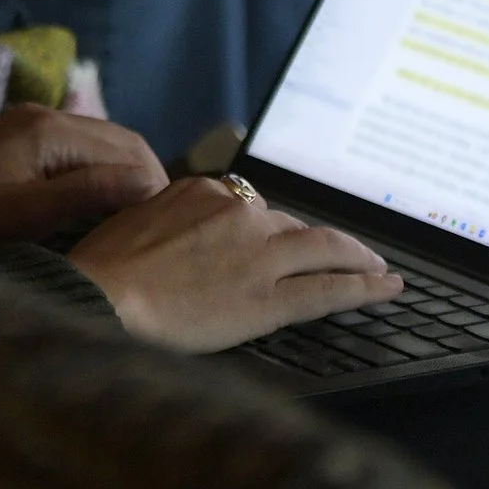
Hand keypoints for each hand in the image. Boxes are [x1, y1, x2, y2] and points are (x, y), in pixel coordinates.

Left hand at [0, 103, 166, 248]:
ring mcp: (29, 130)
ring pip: (99, 150)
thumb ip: (85, 195)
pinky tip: (99, 217)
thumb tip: (148, 184)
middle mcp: (43, 118)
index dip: (155, 186)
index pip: (130, 147)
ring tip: (135, 230)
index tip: (167, 232)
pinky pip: (76, 157)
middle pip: (119, 142)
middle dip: (144, 182)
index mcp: (48, 128)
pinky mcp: (18, 148)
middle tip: (159, 233)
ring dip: (122, 182)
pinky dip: (97, 181)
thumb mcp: (24, 214)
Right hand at [66, 175, 401, 351]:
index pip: (253, 208)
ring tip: (378, 269)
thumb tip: (183, 234)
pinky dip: (365, 288)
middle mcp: (237, 213)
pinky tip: (387, 288)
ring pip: (324, 250)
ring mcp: (257, 254)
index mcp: (202, 191)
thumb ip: (171, 221)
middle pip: (289, 228)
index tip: (288, 239)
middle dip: (315, 246)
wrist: (100, 298)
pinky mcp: (269, 297)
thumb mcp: (134, 222)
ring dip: (358, 258)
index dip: (274, 230)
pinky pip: (329, 289)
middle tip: (346, 258)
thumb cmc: (103, 271)